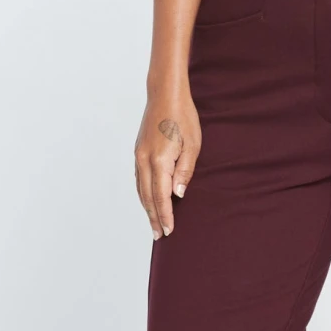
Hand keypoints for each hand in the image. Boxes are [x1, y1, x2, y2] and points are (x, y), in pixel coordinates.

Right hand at [135, 82, 199, 238]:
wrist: (164, 95)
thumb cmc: (183, 117)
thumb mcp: (192, 144)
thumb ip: (185, 171)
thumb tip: (178, 194)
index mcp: (159, 160)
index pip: (161, 196)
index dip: (165, 215)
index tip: (169, 231)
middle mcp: (144, 160)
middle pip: (148, 197)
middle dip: (154, 217)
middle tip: (159, 236)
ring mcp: (138, 156)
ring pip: (140, 189)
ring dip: (147, 208)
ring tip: (153, 224)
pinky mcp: (138, 152)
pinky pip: (138, 179)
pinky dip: (143, 194)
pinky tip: (148, 201)